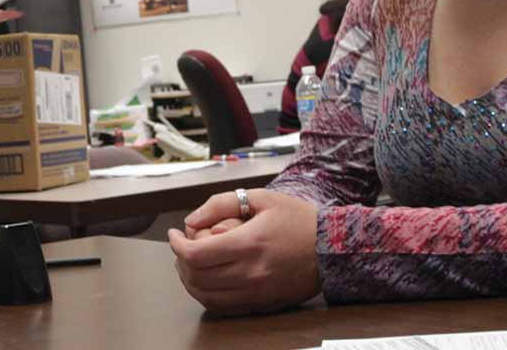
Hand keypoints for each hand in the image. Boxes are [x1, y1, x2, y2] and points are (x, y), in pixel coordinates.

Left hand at [168, 190, 319, 314]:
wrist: (332, 249)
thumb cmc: (299, 220)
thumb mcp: (261, 198)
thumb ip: (222, 203)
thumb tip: (191, 219)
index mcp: (249, 244)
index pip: (195, 255)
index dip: (176, 245)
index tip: (174, 234)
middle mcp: (251, 273)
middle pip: (196, 278)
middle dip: (180, 262)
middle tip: (181, 247)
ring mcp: (256, 293)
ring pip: (206, 297)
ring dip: (190, 281)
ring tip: (191, 262)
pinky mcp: (262, 304)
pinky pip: (224, 308)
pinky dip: (207, 295)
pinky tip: (209, 279)